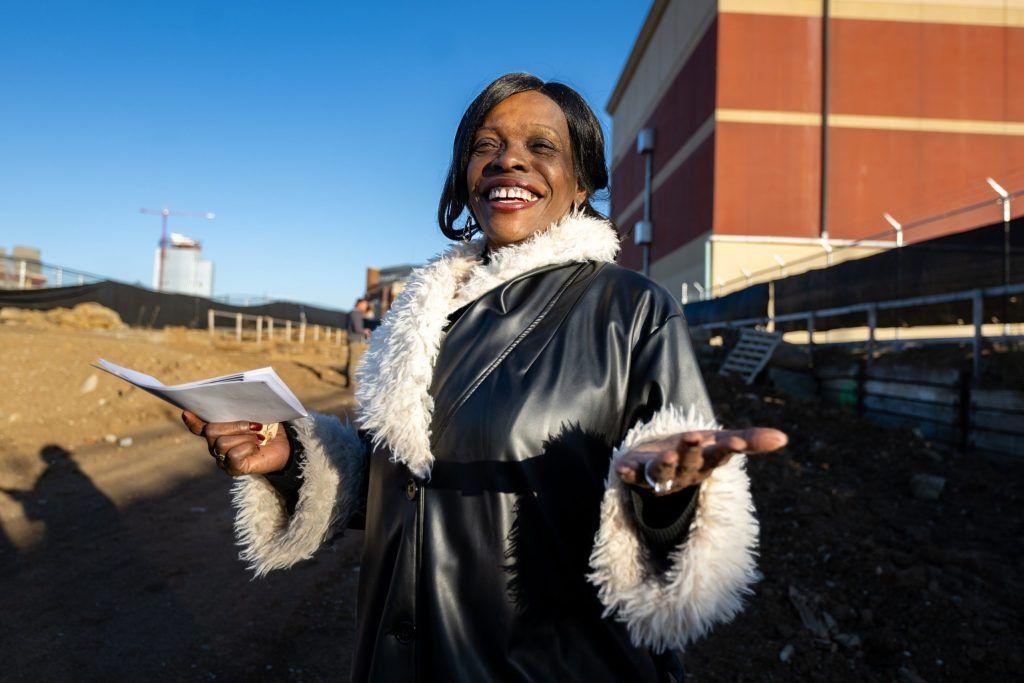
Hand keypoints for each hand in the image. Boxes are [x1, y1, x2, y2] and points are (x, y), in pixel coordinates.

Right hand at [181, 411, 290, 475]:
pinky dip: (247, 448)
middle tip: (255, 425)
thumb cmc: (269, 428)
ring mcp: (222, 459)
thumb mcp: (254, 415)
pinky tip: (257, 447)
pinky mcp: (232, 469)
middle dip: (234, 425)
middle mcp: (216, 446)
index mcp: (219, 431)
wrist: (285, 446)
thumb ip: (240, 410)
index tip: (187, 412)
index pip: (199, 428)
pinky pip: (233, 455)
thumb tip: (236, 400)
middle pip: (211, 431)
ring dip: (244, 437)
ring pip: (222, 443)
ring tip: (259, 438)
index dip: (192, 421)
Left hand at [616, 427, 786, 495]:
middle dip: (691, 451)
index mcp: (706, 463)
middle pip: (689, 463)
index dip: (728, 450)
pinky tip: (622, 468)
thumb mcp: (720, 442)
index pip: (720, 455)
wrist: (658, 461)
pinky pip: (632, 476)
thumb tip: (785, 438)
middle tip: (695, 437)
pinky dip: (627, 473)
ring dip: (665, 464)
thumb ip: (749, 440)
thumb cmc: (694, 450)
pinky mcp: (636, 474)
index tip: (738, 443)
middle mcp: (684, 472)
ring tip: (667, 453)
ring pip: (663, 473)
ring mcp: (660, 475)